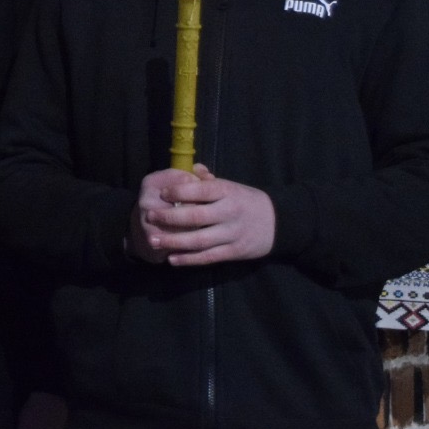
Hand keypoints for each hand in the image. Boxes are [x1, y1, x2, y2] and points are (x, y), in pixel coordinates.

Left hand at [131, 164, 275, 265]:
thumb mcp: (231, 185)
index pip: (201, 190)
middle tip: (149, 215)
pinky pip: (209, 257)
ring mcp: (232, 234)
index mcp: (228, 192)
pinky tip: (172, 259)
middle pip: (196, 216)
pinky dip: (189, 259)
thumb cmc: (246, 200)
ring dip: (174, 241)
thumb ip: (208, 179)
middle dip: (169, 217)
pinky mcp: (234, 252)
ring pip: (200, 240)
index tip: (161, 194)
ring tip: (153, 240)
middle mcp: (229, 212)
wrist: (279, 222)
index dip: (179, 191)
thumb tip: (188, 168)